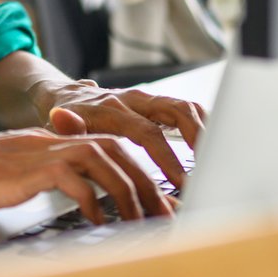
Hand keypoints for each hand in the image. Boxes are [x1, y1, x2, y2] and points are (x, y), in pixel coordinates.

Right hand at [0, 131, 174, 223]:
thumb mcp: (7, 176)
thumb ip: (39, 177)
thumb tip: (70, 196)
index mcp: (46, 142)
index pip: (106, 143)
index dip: (137, 169)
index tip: (157, 197)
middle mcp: (47, 141)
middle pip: (115, 147)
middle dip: (146, 182)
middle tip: (165, 213)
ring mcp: (35, 153)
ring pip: (102, 157)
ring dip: (129, 190)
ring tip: (141, 220)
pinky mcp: (23, 170)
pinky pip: (72, 179)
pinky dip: (92, 199)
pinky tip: (98, 220)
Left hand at [36, 82, 206, 190]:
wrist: (65, 96)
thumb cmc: (64, 118)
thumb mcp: (59, 125)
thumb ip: (66, 126)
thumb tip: (62, 119)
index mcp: (112, 108)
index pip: (148, 132)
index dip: (167, 157)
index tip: (182, 180)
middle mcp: (133, 100)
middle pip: (176, 110)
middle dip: (198, 138)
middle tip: (211, 167)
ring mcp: (147, 100)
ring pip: (185, 107)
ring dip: (205, 130)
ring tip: (219, 158)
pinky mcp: (155, 104)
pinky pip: (185, 109)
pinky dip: (202, 124)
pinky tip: (213, 147)